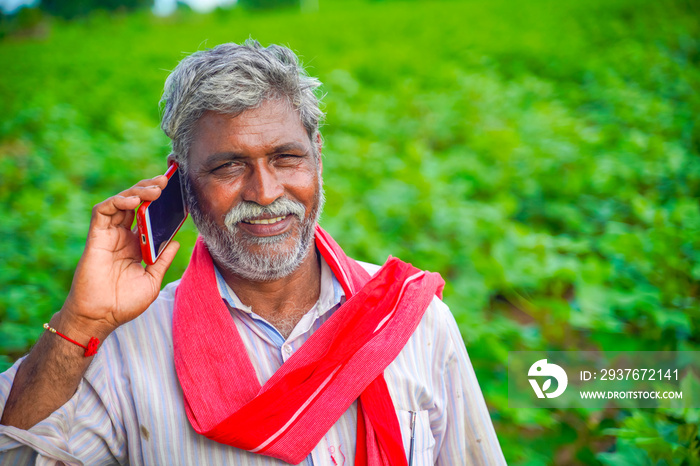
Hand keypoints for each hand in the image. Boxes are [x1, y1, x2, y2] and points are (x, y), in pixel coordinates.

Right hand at [58, 175, 180, 340]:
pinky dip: (118, 201)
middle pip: (136, 204)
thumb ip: (162, 259)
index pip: (148, 216)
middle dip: (150, 189)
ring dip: (138, 191)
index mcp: (136, 245)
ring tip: (156, 188)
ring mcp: (109, 235)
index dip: (160, 203)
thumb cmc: (125, 303)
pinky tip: (135, 200)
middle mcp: (122, 236)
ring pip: (121, 202)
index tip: (177, 192)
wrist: (102, 317)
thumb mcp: (152, 279)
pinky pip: (104, 211)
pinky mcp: (96, 237)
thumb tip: (177, 242)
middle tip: (166, 181)